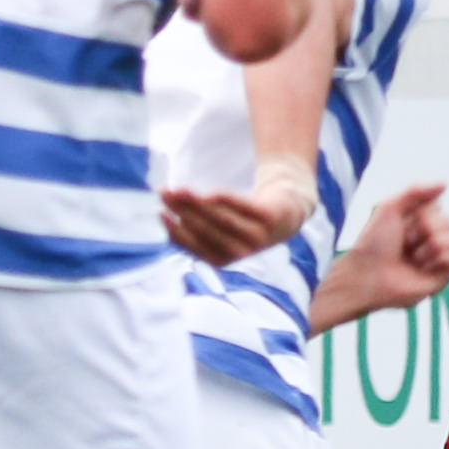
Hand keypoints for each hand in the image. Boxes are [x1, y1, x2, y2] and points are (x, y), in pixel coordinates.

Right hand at [161, 158, 315, 263]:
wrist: (287, 211)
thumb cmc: (242, 219)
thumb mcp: (217, 226)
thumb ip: (194, 224)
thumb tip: (161, 214)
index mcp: (223, 258)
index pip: (195, 246)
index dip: (176, 232)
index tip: (160, 214)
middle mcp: (240, 251)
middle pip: (205, 230)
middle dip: (182, 212)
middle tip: (164, 194)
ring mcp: (258, 235)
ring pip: (222, 220)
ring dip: (197, 204)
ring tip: (179, 189)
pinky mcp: (270, 217)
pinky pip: (245, 208)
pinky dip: (228, 202)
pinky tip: (210, 194)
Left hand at [335, 182, 448, 308]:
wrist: (368, 275)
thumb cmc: (374, 242)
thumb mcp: (389, 206)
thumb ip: (416, 189)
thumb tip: (446, 181)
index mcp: (419, 218)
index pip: (438, 205)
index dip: (421, 213)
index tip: (400, 224)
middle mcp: (430, 235)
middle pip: (448, 220)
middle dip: (424, 230)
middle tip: (404, 243)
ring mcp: (438, 255)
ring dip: (431, 247)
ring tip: (413, 258)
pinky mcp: (443, 274)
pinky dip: (439, 261)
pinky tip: (422, 268)